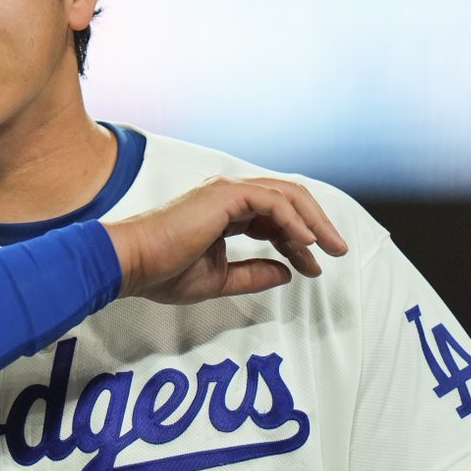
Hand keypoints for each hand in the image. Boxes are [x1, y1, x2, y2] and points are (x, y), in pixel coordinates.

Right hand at [104, 176, 347, 304]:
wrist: (132, 263)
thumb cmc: (163, 272)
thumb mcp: (220, 279)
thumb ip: (254, 273)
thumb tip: (287, 272)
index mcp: (224, 212)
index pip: (274, 217)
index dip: (298, 241)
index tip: (313, 266)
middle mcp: (227, 196)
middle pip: (287, 200)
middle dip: (316, 224)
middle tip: (338, 250)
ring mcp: (226, 192)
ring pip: (285, 195)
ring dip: (313, 220)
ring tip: (330, 247)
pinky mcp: (224, 195)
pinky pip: (272, 202)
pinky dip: (294, 219)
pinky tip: (305, 243)